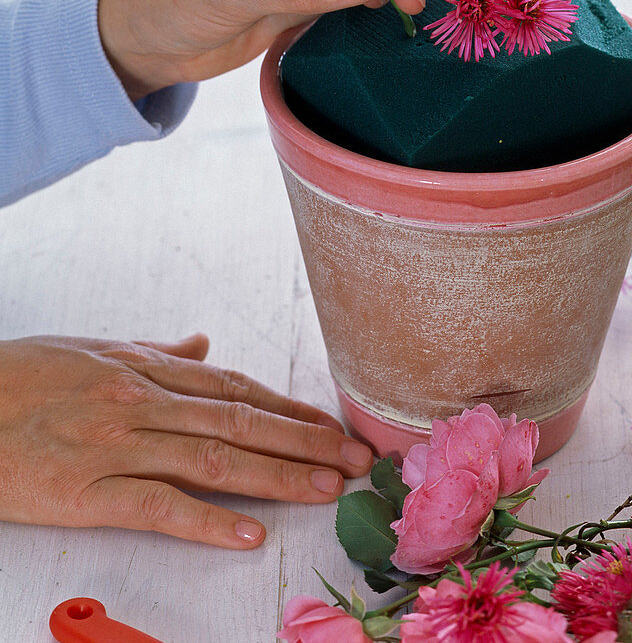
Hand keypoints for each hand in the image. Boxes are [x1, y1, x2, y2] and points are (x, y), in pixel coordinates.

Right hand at [0, 334, 373, 547]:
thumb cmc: (23, 378)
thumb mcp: (93, 350)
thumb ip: (155, 353)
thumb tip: (202, 344)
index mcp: (144, 369)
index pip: (236, 388)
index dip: (289, 409)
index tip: (333, 426)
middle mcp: (140, 401)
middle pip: (239, 420)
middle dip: (304, 441)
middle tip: (355, 461)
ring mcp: (114, 444)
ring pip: (212, 458)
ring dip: (276, 476)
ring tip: (325, 489)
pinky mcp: (84, 490)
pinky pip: (156, 506)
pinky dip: (207, 519)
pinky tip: (249, 532)